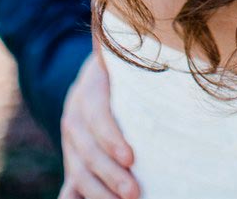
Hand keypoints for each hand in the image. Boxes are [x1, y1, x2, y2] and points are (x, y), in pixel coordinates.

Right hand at [59, 50, 139, 198]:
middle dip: (110, 175)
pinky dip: (76, 198)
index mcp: (90, 88)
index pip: (96, 114)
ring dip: (98, 192)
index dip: (110, 138)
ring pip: (77, 171)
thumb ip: (137, 61)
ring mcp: (70, 140)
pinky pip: (70, 184)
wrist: (98, 71)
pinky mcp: (72, 158)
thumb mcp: (126, 61)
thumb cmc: (126, 67)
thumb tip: (166, 53)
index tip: (131, 158)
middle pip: (87, 150)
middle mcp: (74, 115)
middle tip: (134, 193)